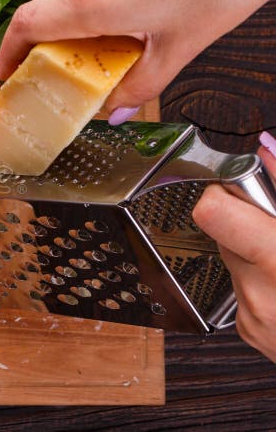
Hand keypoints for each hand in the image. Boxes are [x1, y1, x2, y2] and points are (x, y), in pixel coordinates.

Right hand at [0, 0, 275, 122]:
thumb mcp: (181, 46)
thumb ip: (140, 84)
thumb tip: (116, 110)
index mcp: (92, 2)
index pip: (25, 27)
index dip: (7, 52)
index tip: (6, 70)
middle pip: (44, 5)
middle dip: (46, 34)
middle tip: (64, 57)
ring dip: (77, 4)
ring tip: (114, 20)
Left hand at [192, 135, 275, 360]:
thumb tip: (267, 150)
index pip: (211, 210)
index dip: (227, 190)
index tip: (246, 185)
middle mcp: (260, 293)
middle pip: (221, 229)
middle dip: (252, 218)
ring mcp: (252, 316)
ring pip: (233, 257)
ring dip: (259, 249)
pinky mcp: (248, 330)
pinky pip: (242, 286)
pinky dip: (263, 278)